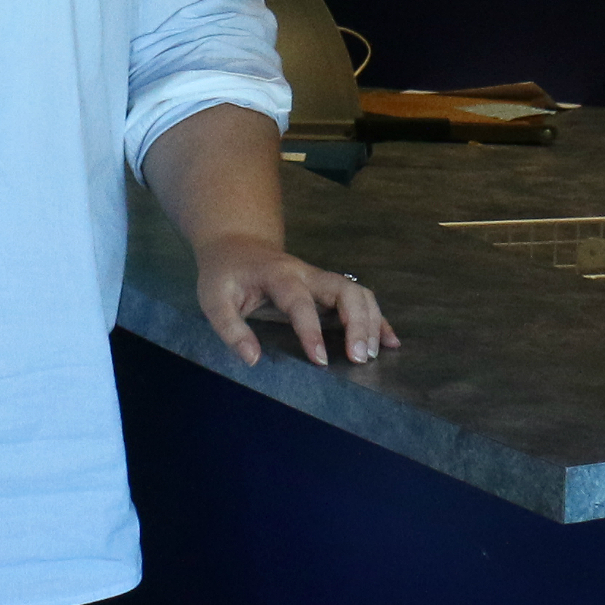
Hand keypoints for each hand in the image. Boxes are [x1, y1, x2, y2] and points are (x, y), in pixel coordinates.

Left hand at [193, 233, 401, 367]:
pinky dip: (377, 319)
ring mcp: (320, 278)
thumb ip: (231, 329)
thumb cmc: (224, 274)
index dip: (311, 331)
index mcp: (278, 275)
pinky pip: (360, 298)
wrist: (236, 244)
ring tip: (374, 354)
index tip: (320, 361)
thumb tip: (253, 359)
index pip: (300, 302)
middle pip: (344, 290)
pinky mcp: (327, 287)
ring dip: (371, 321)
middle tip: (360, 358)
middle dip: (358, 323)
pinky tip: (390, 341)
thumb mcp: (213, 299)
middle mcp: (306, 273)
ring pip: (358, 292)